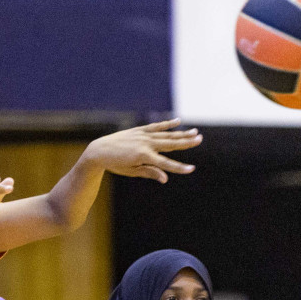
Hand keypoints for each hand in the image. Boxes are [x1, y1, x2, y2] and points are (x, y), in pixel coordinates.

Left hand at [86, 119, 201, 182]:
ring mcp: (143, 135)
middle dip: (186, 143)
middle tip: (200, 139)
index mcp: (143, 156)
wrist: (100, 150)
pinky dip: (167, 124)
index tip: (192, 169)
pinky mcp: (140, 130)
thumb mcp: (132, 171)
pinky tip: (178, 121)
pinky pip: (156, 126)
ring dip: (181, 133)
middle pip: (170, 143)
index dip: (179, 168)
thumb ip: (150, 172)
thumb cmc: (116, 164)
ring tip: (195, 132)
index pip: (165, 164)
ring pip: (166, 134)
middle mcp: (145, 144)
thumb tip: (166, 178)